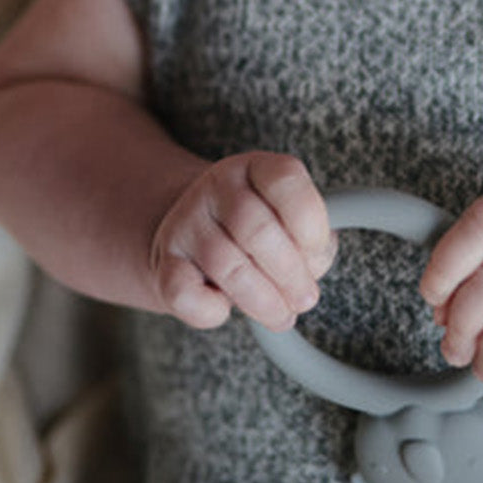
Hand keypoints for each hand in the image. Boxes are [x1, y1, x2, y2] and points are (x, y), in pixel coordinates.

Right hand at [149, 152, 336, 330]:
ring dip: (262, 300)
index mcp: (256, 167)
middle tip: (306, 298)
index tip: (318, 250)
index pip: (285, 178)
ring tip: (281, 315)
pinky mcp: (164, 262)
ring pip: (226, 265)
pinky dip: (212, 311)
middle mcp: (217, 186)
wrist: (197, 237)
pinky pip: (185, 293)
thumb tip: (313, 264)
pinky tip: (227, 309)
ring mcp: (186, 222)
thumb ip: (310, 240)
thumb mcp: (289, 222)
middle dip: (290, 273)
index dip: (309, 219)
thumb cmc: (257, 234)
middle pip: (257, 229)